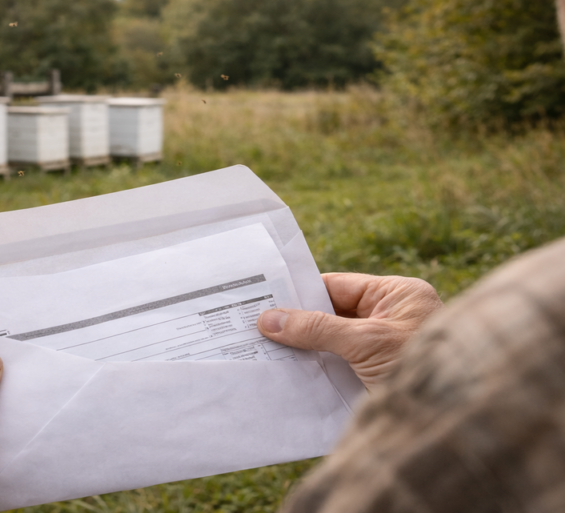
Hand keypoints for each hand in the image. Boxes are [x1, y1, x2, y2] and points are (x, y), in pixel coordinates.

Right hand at [257, 273, 441, 389]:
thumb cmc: (420, 367)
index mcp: (399, 296)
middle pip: (333, 315)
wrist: (454, 423)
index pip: (339, 286)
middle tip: (256, 326)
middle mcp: (392, 319)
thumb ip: (317, 328)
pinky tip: (288, 373)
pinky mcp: (378, 378)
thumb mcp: (365, 341)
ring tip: (263, 349)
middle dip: (298, 323)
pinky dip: (318, 371)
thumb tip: (269, 320)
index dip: (301, 293)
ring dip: (305, 350)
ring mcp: (385, 350)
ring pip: (334, 343)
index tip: (264, 298)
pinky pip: (341, 368)